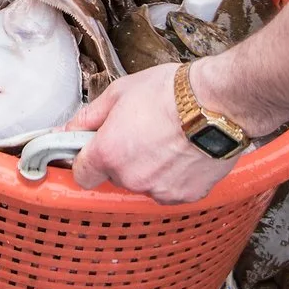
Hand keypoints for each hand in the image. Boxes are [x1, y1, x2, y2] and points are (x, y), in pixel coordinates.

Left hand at [67, 65, 239, 202]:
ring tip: (167, 140)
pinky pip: (170, 190)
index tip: (94, 151)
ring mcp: (159, 190)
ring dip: (149, 169)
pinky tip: (183, 152)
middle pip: (115, 177)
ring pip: (144, 184)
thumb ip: (90, 116)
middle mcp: (131, 178)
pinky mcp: (185, 195)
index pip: (82, 175)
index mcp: (109, 153)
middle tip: (140, 133)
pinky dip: (174, 177)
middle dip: (122, 159)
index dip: (86, 162)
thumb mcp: (120, 92)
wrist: (218, 103)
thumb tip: (70, 129)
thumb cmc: (172, 93)